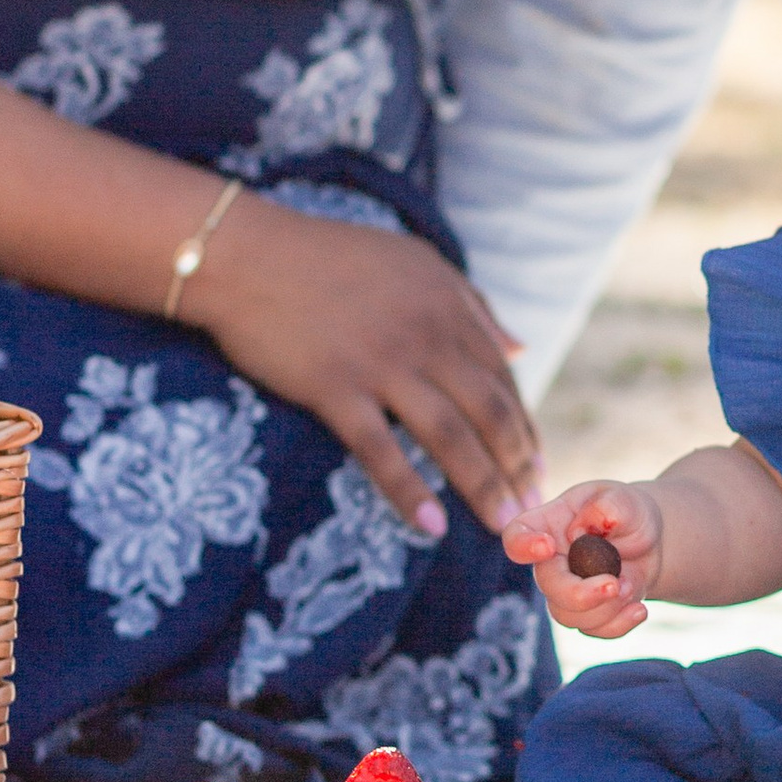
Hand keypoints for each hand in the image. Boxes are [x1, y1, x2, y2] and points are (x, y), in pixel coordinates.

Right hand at [182, 194, 540, 535]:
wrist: (245, 254)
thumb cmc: (328, 257)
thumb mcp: (414, 263)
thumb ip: (470, 304)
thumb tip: (519, 349)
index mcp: (448, 303)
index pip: (501, 378)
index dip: (523, 426)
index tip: (536, 464)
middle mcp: (426, 334)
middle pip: (488, 412)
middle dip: (516, 465)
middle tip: (533, 506)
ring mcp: (380, 363)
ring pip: (449, 436)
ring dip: (483, 486)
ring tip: (504, 525)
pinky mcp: (334, 389)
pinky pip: (381, 451)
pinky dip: (410, 492)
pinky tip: (432, 526)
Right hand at [501, 480, 664, 634]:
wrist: (649, 544)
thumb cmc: (627, 514)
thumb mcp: (625, 499)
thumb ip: (610, 505)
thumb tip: (590, 525)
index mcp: (548, 525)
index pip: (517, 536)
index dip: (523, 545)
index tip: (547, 546)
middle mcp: (550, 562)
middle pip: (547, 585)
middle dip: (579, 593)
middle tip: (614, 584)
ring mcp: (565, 591)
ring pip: (569, 616)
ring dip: (605, 608)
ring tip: (630, 586)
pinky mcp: (586, 614)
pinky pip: (593, 630)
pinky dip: (619, 624)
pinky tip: (639, 610)